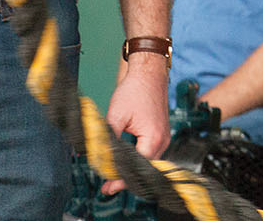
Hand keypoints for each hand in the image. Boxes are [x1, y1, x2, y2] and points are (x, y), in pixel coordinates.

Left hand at [101, 52, 169, 194]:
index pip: (137, 168)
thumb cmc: (135, 90)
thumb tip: (98, 157)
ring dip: (132, 168)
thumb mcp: (116, 116)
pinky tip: (125, 162)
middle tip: (107, 187)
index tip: (108, 188)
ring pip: (147, 161)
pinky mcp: (161, 133)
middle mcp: (163, 141)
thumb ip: (108, 139)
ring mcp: (164, 137)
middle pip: (144, 168)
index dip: (121, 180)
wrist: (148, 73)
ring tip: (113, 176)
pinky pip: (150, 152)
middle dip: (125, 178)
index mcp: (153, 139)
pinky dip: (138, 158)